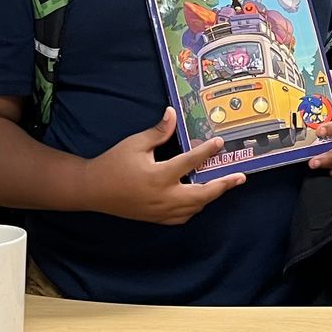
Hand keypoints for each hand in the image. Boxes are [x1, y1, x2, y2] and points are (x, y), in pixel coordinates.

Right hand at [80, 108, 243, 224]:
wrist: (92, 190)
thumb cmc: (112, 164)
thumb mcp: (135, 143)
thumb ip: (158, 131)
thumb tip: (173, 114)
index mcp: (159, 176)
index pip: (190, 162)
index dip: (207, 151)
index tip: (220, 143)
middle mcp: (163, 196)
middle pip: (202, 194)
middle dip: (223, 186)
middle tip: (240, 177)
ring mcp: (160, 210)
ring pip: (194, 208)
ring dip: (210, 197)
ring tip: (223, 185)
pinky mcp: (155, 218)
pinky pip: (181, 217)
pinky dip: (193, 208)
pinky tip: (198, 200)